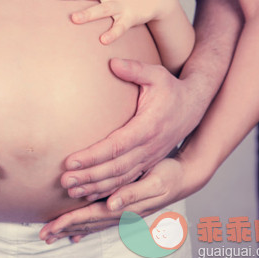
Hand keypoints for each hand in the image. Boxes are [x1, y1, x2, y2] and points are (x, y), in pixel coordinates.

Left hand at [40, 157, 190, 243]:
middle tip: (44, 235)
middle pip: (88, 224)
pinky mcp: (124, 208)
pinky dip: (86, 227)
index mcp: (125, 208)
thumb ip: (133, 194)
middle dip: (64, 229)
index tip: (51, 226)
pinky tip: (77, 233)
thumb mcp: (155, 182)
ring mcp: (123, 213)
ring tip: (54, 233)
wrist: (185, 177)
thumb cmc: (170, 175)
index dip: (70, 221)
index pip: (91, 216)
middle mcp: (122, 214)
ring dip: (72, 229)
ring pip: (92, 224)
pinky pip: (100, 221)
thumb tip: (112, 204)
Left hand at [61, 58, 205, 208]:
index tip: (70, 160)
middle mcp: (149, 147)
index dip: (93, 156)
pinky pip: (127, 181)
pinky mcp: (147, 163)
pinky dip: (108, 190)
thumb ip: (135, 69)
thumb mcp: (157, 74)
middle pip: (115, 168)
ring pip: (120, 179)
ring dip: (95, 187)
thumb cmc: (171, 88)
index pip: (116, 146)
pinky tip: (90, 194)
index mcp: (147, 127)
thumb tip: (112, 63)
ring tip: (71, 191)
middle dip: (89, 176)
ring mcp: (149, 158)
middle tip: (64, 181)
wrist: (194, 106)